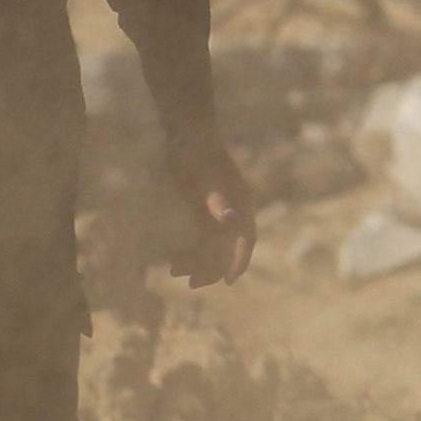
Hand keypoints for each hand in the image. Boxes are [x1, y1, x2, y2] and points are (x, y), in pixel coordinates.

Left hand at [164, 127, 259, 285]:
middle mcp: (235, 209)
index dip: (239, 260)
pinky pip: (203, 238)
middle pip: (229, 246)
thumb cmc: (196, 153)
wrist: (187, 135)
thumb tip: (232, 219)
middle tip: (192, 284)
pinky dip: (192, 251)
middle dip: (213, 267)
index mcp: (241, 202)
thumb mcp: (203, 177)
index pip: (245, 237)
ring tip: (174, 272)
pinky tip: (175, 260)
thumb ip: (217, 199)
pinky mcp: (206, 210)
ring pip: (214, 245)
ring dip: (199, 261)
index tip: (229, 280)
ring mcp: (221, 210)